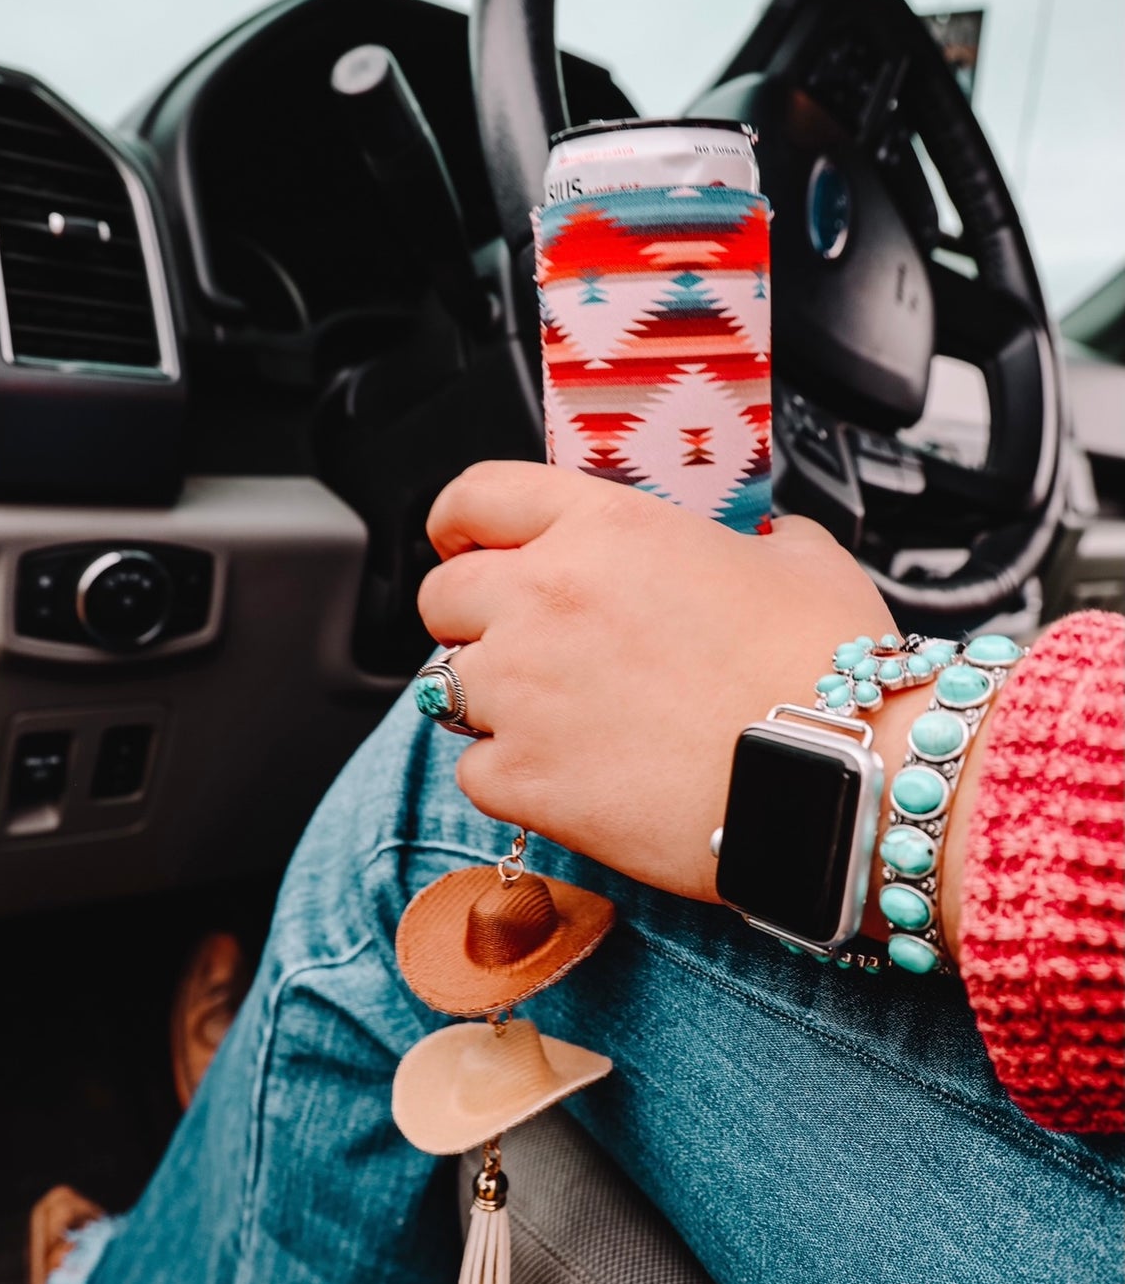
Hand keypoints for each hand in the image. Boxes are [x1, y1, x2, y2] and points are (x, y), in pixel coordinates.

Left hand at [420, 461, 897, 902]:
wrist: (842, 785)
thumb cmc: (829, 678)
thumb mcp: (809, 565)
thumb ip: (764, 540)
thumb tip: (767, 544)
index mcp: (605, 528)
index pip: (477, 498)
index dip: (462, 524)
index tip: (465, 544)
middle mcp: (547, 599)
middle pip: (441, 595)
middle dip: (469, 618)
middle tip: (520, 646)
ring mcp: (524, 691)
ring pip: (445, 686)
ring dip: (489, 701)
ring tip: (556, 722)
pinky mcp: (525, 778)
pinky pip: (474, 772)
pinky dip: (508, 779)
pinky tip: (569, 780)